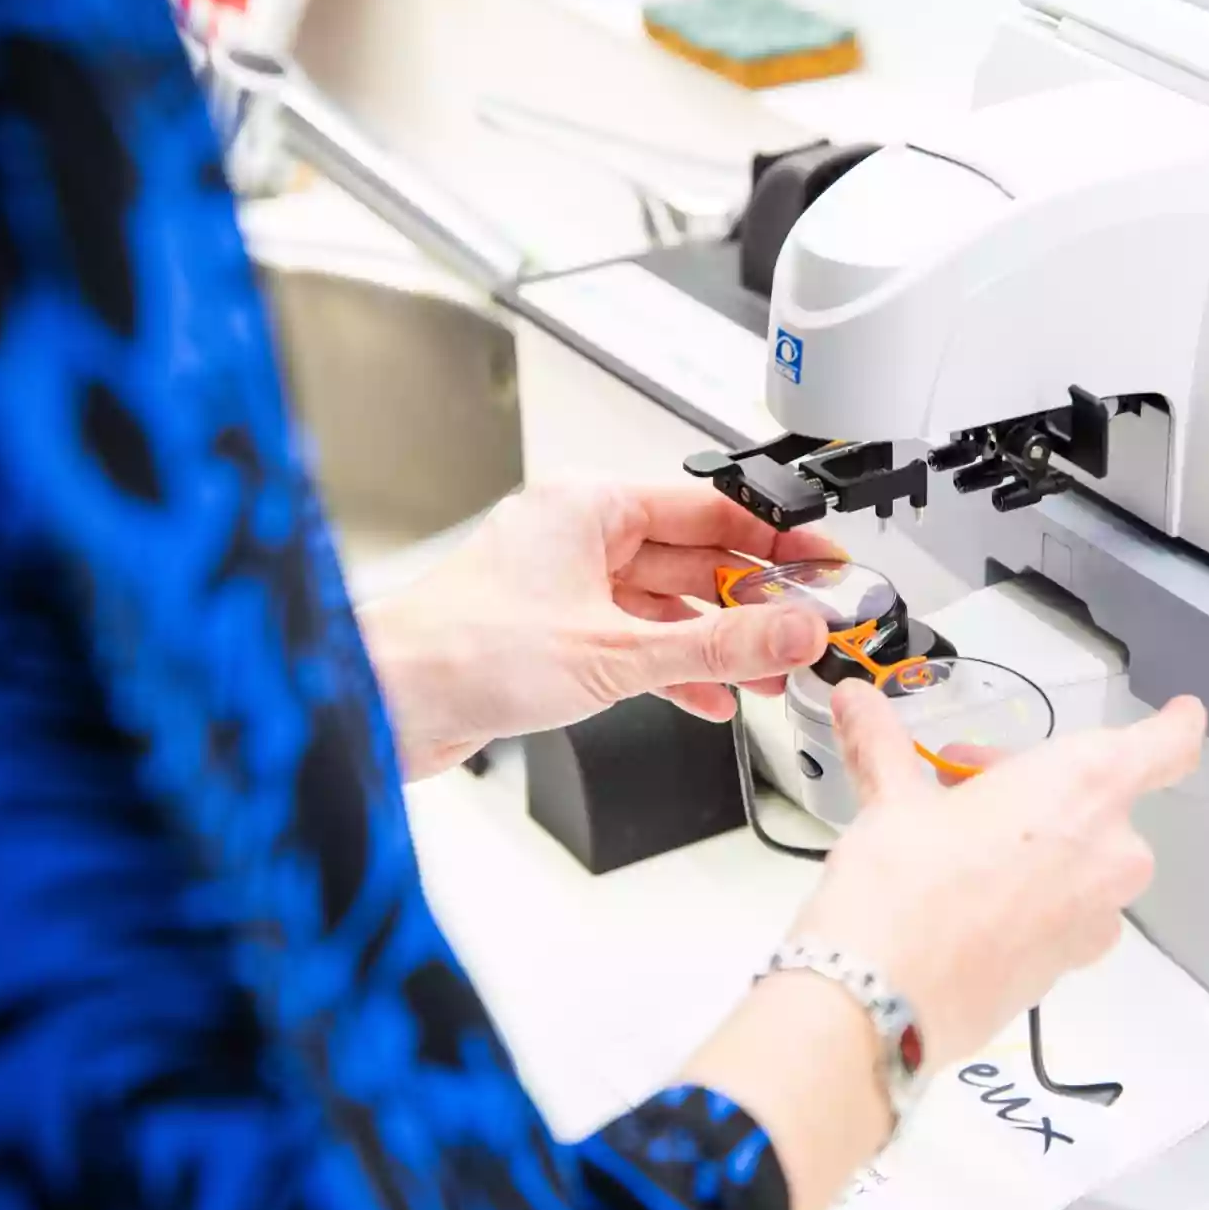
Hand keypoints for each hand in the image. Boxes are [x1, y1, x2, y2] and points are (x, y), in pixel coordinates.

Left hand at [358, 477, 839, 777]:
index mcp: (589, 506)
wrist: (387, 704)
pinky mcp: (555, 636)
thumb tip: (793, 630)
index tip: (821, 565)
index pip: (708, 512)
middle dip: (752, 602)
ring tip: (770, 674)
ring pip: (666, 607)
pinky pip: (636, 643)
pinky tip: (710, 700)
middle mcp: (578, 537)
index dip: (773, 541)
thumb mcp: (617, 653)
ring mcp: (566, 587)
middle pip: (692, 560)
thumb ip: (719, 646)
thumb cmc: (463, 652)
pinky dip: (674, 670)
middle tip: (805, 628)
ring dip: (717, 643)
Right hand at [790, 681, 1206, 1069]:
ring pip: (1081, 859)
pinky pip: (1062, 911)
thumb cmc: (903, 880)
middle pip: (1098, 801)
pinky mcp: (1068, 968)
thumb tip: (854, 700)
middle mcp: (1110, 851)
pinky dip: (1028, 895)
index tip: (1179, 713)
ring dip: (1036, 843)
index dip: (1174, 726)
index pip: (1166, 746)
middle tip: (961, 785)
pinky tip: (963, 902)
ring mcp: (1096, 918)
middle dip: (1036, 787)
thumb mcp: (892, 799)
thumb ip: (882, 745)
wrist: (882, 1000)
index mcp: (1085, 786)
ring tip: (956, 847)